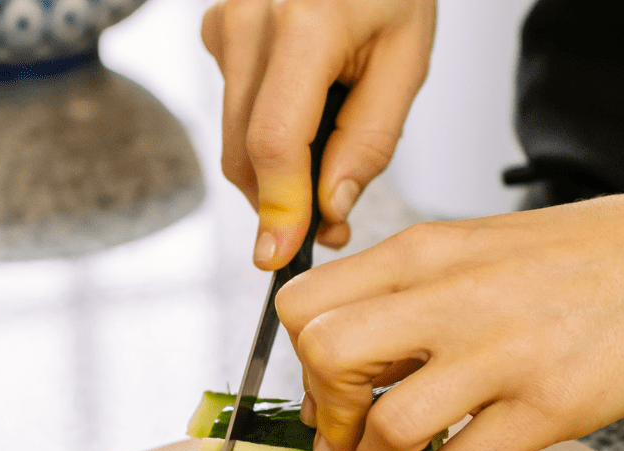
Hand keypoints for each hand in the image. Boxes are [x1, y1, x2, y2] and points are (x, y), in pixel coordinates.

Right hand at [201, 0, 434, 268]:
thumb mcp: (406, 59)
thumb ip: (370, 139)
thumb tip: (328, 207)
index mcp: (306, 24)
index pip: (275, 142)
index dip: (278, 208)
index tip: (279, 254)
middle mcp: (249, 22)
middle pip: (245, 152)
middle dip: (282, 204)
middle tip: (331, 224)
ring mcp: (225, 25)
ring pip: (235, 139)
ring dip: (277, 174)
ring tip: (328, 163)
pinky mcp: (217, 32)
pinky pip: (234, 111)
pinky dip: (267, 135)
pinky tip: (306, 113)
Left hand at [274, 186, 623, 450]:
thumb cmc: (582, 254)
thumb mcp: (478, 247)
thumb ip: (411, 294)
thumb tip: (352, 360)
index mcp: (426, 251)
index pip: (308, 304)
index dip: (297, 358)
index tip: (319, 391)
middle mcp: (452, 295)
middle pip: (328, 357)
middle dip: (320, 415)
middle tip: (333, 446)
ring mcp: (502, 352)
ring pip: (387, 426)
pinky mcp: (551, 405)